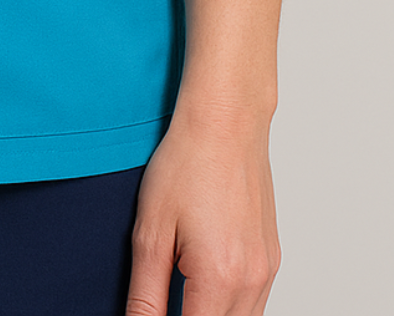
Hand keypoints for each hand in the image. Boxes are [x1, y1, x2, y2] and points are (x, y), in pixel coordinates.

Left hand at [126, 108, 280, 315]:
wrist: (226, 120)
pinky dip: (230, 306)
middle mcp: (252, 281)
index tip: (151, 313)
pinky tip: (204, 283)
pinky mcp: (272, 258)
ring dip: (212, 315)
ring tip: (182, 292)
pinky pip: (255, 303)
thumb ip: (145, 296)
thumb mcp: (151, 232)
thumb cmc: (187, 162)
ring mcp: (267, 270)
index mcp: (219, 278)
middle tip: (165, 299)